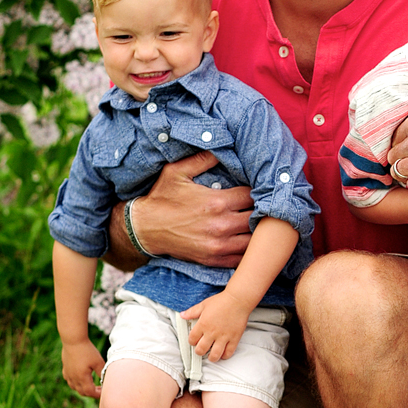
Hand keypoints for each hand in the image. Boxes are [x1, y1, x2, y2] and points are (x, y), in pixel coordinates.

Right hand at [62, 340, 104, 397]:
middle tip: (99, 389)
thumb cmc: (87, 350)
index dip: (97, 394)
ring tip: (91, 385)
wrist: (73, 340)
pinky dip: (76, 383)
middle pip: (82, 392)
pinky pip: (70, 381)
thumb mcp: (98, 362)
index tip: (104, 392)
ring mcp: (68, 374)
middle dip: (91, 393)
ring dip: (83, 389)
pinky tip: (81, 379)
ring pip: (75, 388)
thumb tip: (105, 381)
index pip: (90, 392)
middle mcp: (73, 378)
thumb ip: (102, 373)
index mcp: (82, 377)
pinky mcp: (65, 369)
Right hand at [115, 153, 253, 268]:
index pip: (253, 196)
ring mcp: (219, 245)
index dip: (258, 191)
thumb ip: (202, 159)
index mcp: (217, 202)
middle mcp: (221, 225)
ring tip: (258, 224)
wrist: (144, 229)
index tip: (258, 189)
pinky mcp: (214, 259)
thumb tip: (220, 147)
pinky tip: (247, 241)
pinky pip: (242, 258)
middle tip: (263, 207)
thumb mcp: (177, 172)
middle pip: (259, 219)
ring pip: (255, 241)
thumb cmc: (161, 198)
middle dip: (263, 212)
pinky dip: (248, 251)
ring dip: (258, 233)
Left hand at [181, 294, 248, 361]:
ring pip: (214, 355)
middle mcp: (212, 332)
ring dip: (211, 357)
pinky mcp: (234, 338)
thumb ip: (192, 312)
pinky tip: (223, 353)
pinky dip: (225, 356)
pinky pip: (229, 353)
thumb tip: (182, 315)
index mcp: (203, 324)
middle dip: (199, 351)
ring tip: (211, 355)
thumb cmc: (221, 301)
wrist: (238, 300)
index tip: (194, 341)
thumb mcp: (204, 304)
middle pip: (201, 350)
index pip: (192, 339)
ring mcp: (224, 337)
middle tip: (201, 349)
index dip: (192, 341)